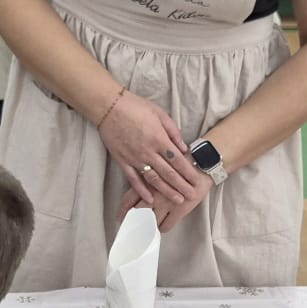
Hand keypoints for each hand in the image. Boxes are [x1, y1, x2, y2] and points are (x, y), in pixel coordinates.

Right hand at [96, 90, 208, 212]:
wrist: (109, 107)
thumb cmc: (135, 107)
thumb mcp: (160, 114)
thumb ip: (173, 132)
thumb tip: (184, 148)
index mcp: (159, 139)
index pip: (178, 160)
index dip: (188, 172)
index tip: (197, 181)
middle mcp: (149, 152)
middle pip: (169, 173)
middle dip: (182, 186)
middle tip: (192, 196)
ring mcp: (135, 158)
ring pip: (154, 179)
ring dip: (166, 191)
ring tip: (177, 200)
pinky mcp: (123, 161)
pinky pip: (134, 179)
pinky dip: (142, 190)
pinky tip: (150, 199)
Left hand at [118, 164, 210, 233]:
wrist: (202, 163)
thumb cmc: (180, 161)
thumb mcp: (160, 164)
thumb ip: (149, 175)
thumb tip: (139, 185)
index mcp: (147, 181)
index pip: (128, 200)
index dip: (123, 212)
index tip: (120, 219)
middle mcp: (153, 193)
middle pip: (137, 214)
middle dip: (133, 223)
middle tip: (133, 228)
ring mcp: (166, 203)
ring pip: (150, 222)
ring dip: (148, 226)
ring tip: (148, 228)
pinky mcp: (179, 210)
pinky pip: (166, 226)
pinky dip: (163, 228)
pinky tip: (163, 225)